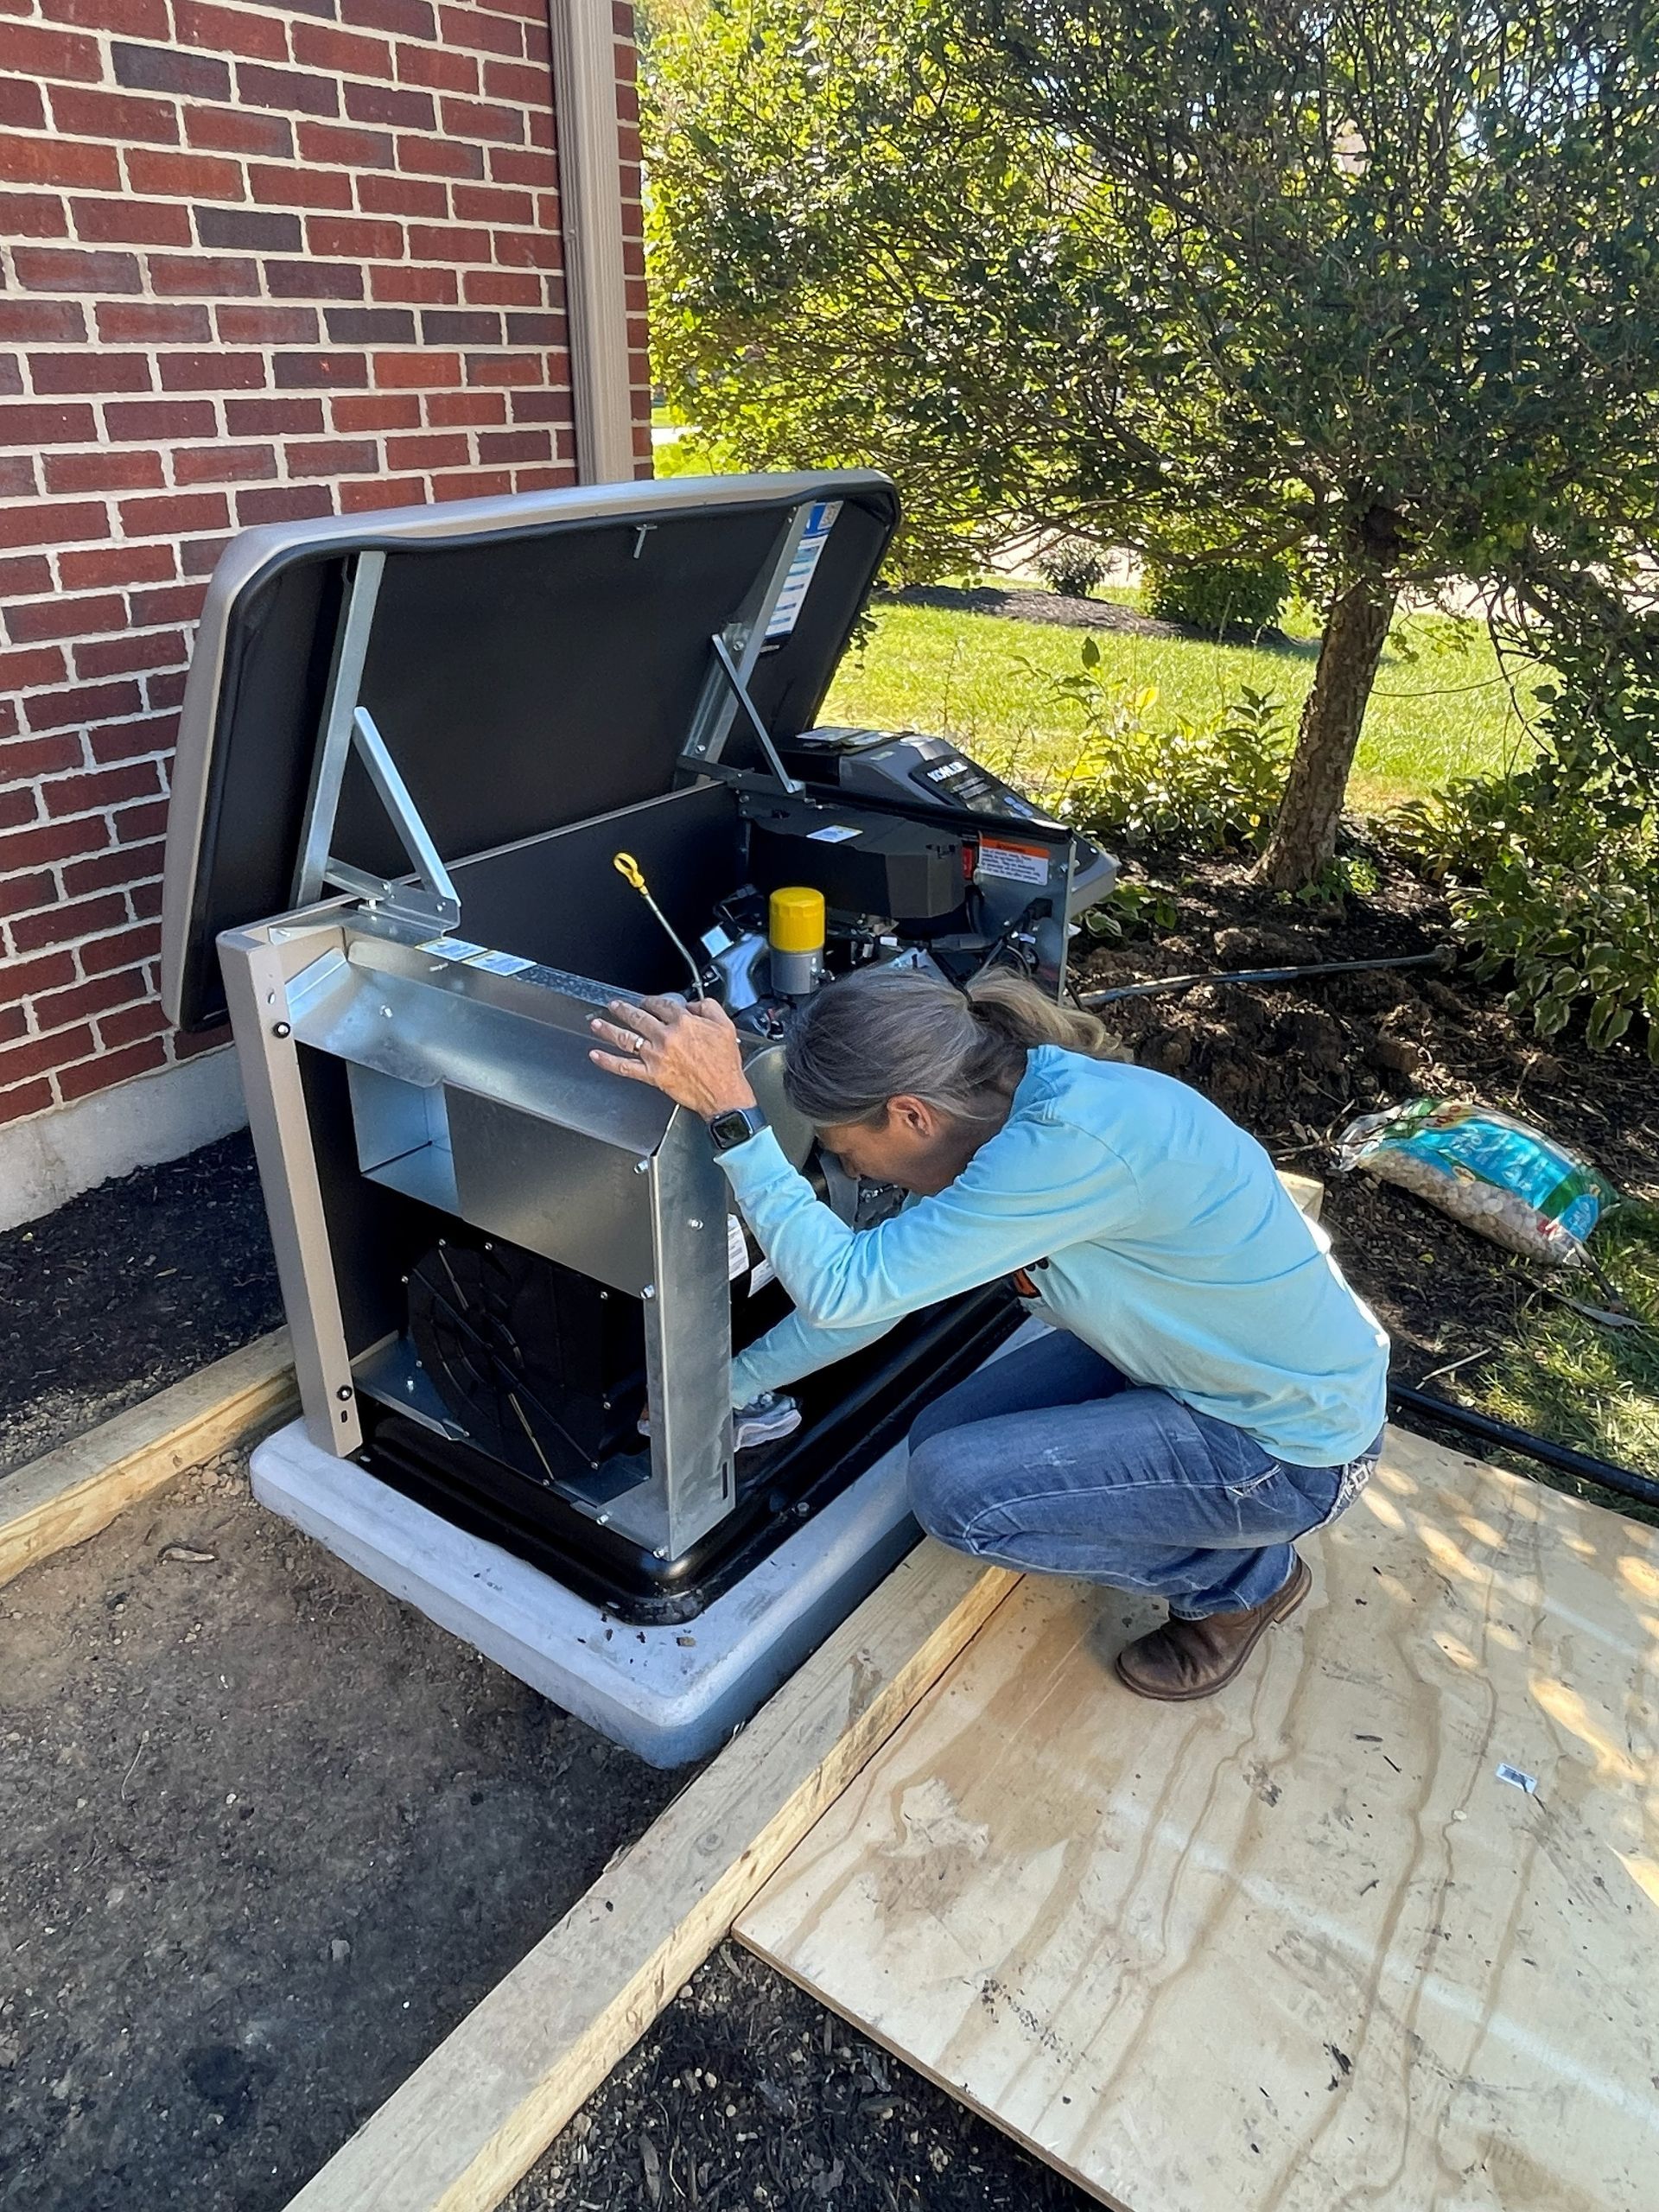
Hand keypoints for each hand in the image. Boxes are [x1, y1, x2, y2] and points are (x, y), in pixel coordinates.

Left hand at [589, 994, 757, 1119]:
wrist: (723, 1093)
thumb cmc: (725, 1064)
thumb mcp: (725, 1026)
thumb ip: (708, 1008)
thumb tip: (694, 1004)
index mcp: (683, 1023)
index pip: (662, 1005)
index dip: (652, 1001)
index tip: (648, 1002)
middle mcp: (666, 1037)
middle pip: (638, 1018)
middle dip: (623, 1010)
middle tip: (614, 1005)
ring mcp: (656, 1056)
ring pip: (626, 1038)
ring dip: (608, 1029)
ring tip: (597, 1023)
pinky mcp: (651, 1075)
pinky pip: (624, 1067)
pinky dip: (607, 1061)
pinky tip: (596, 1055)